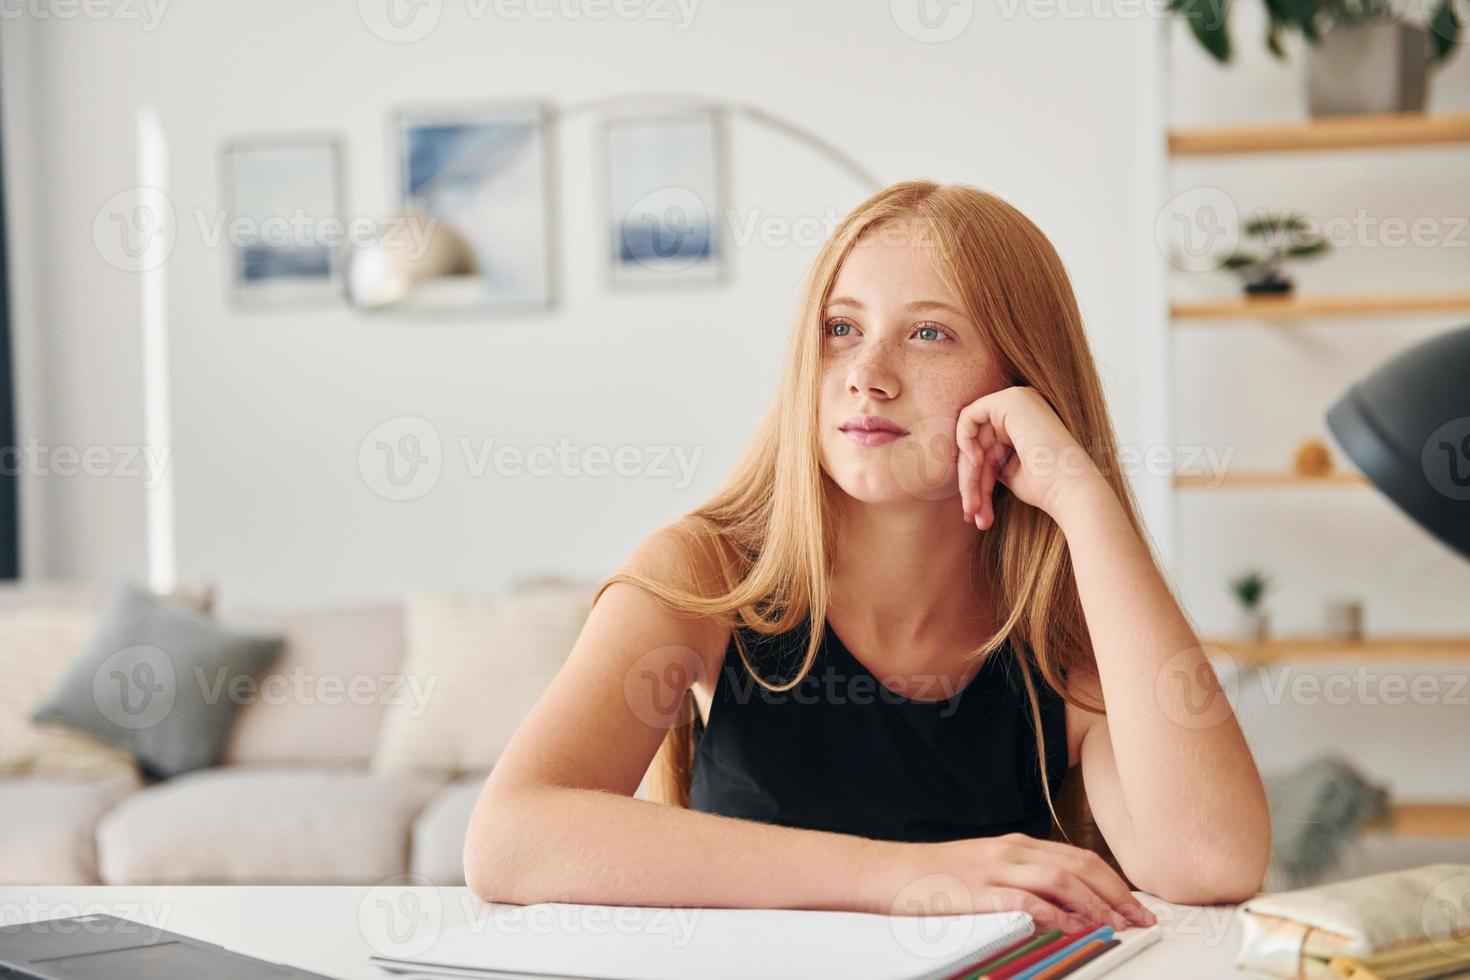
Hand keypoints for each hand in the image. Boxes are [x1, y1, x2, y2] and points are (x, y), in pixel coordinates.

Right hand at [861, 833, 1157, 931]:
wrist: (886, 872)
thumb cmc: (933, 878)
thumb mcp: (984, 871)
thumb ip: (1020, 880)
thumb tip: (1062, 905)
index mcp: (1016, 845)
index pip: (1079, 857)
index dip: (1114, 881)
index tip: (1136, 905)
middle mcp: (1011, 851)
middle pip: (1080, 865)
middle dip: (1117, 894)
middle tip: (1142, 920)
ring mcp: (994, 869)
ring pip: (1061, 879)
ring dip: (1096, 905)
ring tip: (1119, 927)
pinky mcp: (978, 891)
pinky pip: (1025, 901)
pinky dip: (1055, 915)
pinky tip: (1074, 930)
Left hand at [955, 385, 1105, 530]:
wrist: (1071, 491)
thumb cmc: (1046, 488)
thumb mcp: (1009, 471)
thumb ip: (988, 459)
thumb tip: (963, 460)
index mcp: (1026, 421)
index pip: (988, 448)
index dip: (976, 479)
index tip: (974, 512)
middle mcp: (1023, 405)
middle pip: (979, 444)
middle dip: (971, 481)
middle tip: (970, 514)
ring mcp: (1019, 399)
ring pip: (973, 438)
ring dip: (969, 476)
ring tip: (972, 510)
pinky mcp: (1012, 400)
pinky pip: (969, 416)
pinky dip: (965, 441)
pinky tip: (976, 465)